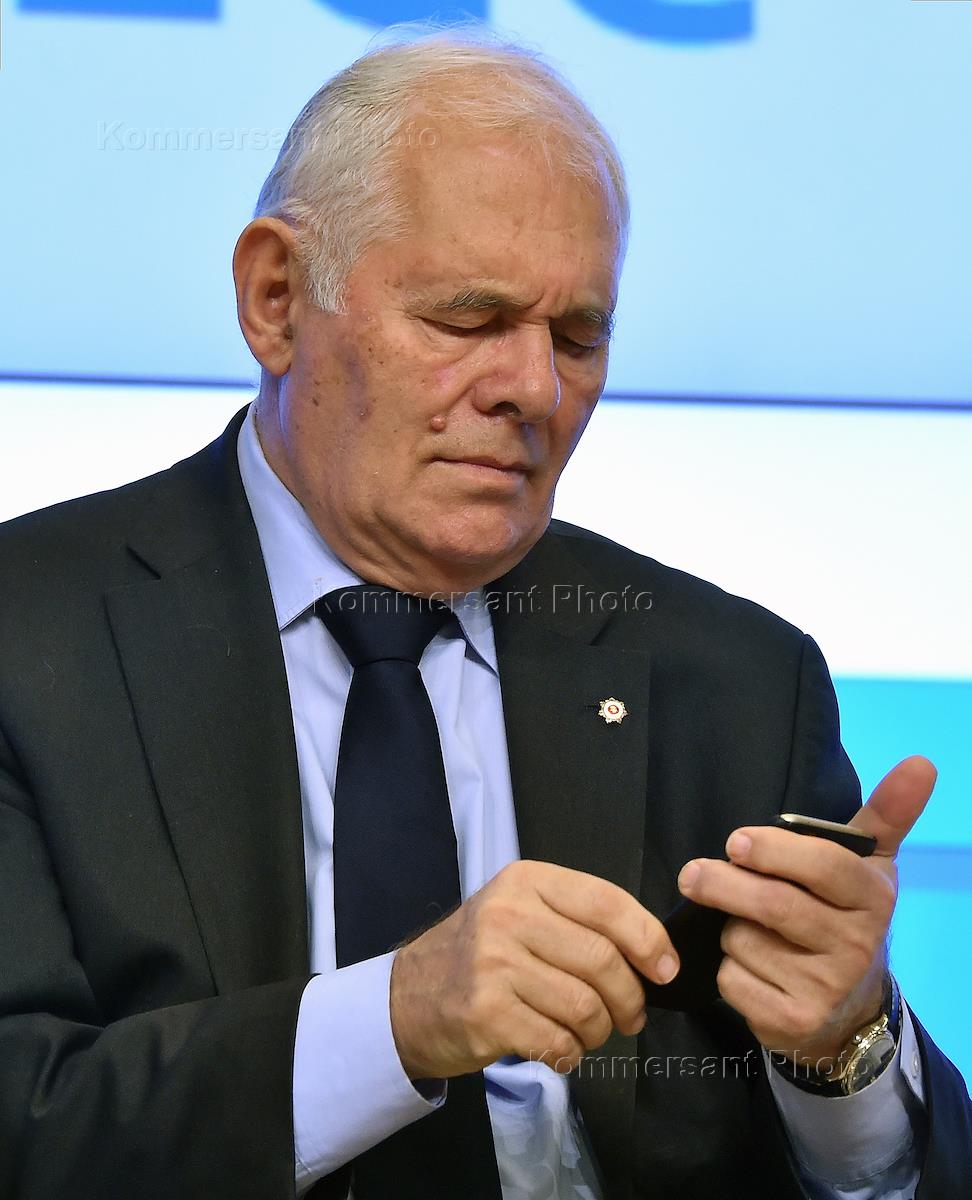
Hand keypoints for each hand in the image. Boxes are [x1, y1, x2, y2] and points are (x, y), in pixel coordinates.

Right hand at [389, 859, 678, 1078]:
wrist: (408, 996)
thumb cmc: (479, 954)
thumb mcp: (522, 912)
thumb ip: (578, 921)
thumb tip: (654, 954)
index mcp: (526, 881)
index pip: (606, 902)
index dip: (648, 938)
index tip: (666, 969)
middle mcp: (509, 915)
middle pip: (602, 960)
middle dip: (630, 998)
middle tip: (629, 1016)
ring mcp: (494, 964)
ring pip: (585, 1006)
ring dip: (600, 1031)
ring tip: (588, 1032)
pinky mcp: (486, 1013)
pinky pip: (557, 1040)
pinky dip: (570, 1052)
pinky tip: (557, 1046)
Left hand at [676, 756, 936, 1064]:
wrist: (849, 1009)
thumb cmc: (844, 915)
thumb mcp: (868, 865)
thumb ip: (886, 813)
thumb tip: (921, 762)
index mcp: (873, 897)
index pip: (824, 865)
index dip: (774, 851)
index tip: (735, 841)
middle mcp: (856, 944)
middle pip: (774, 904)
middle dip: (724, 884)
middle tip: (691, 874)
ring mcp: (826, 987)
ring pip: (746, 941)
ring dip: (727, 927)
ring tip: (742, 926)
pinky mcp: (793, 1022)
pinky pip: (734, 980)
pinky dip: (726, 969)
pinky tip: (748, 967)